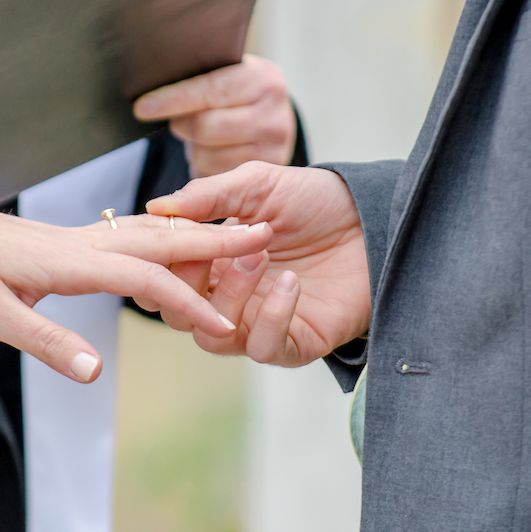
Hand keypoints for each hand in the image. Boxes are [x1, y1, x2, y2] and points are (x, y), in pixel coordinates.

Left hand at [0, 188, 272, 382]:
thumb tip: (95, 372)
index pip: (144, 279)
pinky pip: (123, 237)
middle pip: (158, 240)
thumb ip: (46, 341)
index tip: (225, 327)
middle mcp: (75, 242)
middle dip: (213, 242)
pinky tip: (165, 244)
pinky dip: (159, 237)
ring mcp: (69, 239)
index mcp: (65, 260)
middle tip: (264, 238)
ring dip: (190, 236)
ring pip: (144, 232)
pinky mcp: (58, 243)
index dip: (189, 302)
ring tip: (233, 236)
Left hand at [133, 55, 295, 176]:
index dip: (173, 99)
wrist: (272, 116)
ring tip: (202, 137)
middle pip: (206, 127)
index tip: (141, 108)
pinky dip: (204, 166)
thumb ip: (198, 78)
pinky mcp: (265, 173)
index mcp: (262, 78)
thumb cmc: (237, 92)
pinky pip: (216, 178)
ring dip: (193, 149)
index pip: (210, 89)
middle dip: (182, 126)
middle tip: (178, 122)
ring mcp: (274, 146)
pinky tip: (213, 153)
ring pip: (207, 155)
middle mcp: (274, 113)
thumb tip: (150, 92)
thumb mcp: (226, 74)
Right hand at [144, 162, 369, 366]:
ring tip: (261, 255)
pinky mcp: (292, 344)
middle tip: (219, 245)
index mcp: (210, 262)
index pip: (165, 275)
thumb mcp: (258, 184)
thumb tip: (156, 206)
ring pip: (212, 334)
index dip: (163, 258)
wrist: (374, 220)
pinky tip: (292, 283)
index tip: (176, 230)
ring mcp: (257, 324)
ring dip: (231, 294)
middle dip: (190, 278)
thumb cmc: (316, 202)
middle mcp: (226, 298)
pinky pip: (263, 347)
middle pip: (176, 312)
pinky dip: (273, 317)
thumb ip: (208, 194)